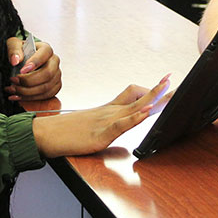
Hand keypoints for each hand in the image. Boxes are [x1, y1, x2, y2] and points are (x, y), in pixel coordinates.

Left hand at [5, 36, 61, 100]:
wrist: (24, 60)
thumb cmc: (21, 51)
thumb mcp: (14, 44)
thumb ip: (14, 50)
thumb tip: (15, 61)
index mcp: (46, 49)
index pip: (44, 55)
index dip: (34, 63)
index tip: (21, 70)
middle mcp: (54, 62)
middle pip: (47, 74)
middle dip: (29, 81)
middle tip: (13, 81)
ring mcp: (56, 75)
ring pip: (46, 87)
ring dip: (27, 92)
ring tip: (13, 89)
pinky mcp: (54, 86)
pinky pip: (46, 96)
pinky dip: (30, 98)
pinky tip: (18, 96)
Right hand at [32, 76, 170, 157]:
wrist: (45, 134)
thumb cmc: (66, 131)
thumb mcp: (93, 123)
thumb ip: (109, 122)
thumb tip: (123, 123)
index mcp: (109, 109)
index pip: (134, 93)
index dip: (151, 89)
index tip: (166, 82)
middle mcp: (110, 112)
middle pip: (139, 97)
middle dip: (159, 91)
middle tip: (173, 82)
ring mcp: (105, 121)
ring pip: (133, 107)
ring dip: (152, 100)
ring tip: (166, 92)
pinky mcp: (100, 135)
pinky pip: (120, 124)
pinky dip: (134, 118)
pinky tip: (144, 113)